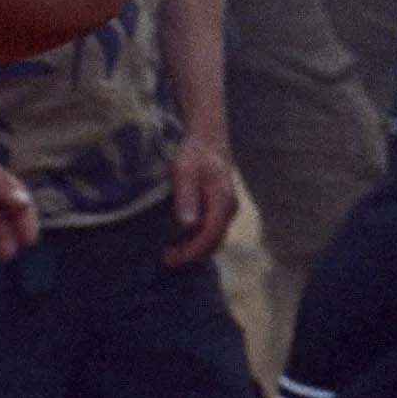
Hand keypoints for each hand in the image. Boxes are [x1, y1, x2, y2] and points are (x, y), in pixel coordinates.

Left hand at [164, 134, 240, 267]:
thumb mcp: (183, 171)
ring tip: (172, 253)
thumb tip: (188, 225)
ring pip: (215, 239)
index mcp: (222, 200)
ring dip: (195, 250)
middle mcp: (230, 208)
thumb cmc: (194, 154)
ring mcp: (228, 209)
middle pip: (214, 242)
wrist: (208, 139)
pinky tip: (182, 240)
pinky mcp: (222, 209)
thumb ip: (186, 196)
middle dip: (192, 255)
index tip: (170, 258)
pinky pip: (213, 232)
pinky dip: (198, 241)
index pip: (210, 235)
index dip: (191, 251)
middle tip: (166, 258)